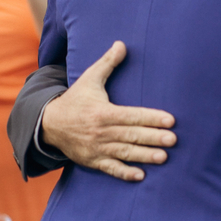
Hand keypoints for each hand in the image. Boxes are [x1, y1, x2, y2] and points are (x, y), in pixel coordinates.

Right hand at [40, 41, 176, 181]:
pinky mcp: (93, 161)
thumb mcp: (89, 79)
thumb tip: (122, 43)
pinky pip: (110, 169)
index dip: (151, 117)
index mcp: (103, 112)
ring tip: (163, 157)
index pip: (132, 115)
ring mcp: (97, 148)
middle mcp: (101, 132)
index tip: (170, 120)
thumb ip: (108, 63)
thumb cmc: (75, 99)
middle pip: (131, 135)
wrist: (48, 124)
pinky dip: (124, 173)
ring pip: (124, 153)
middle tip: (173, 140)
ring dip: (144, 156)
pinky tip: (140, 176)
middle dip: (152, 138)